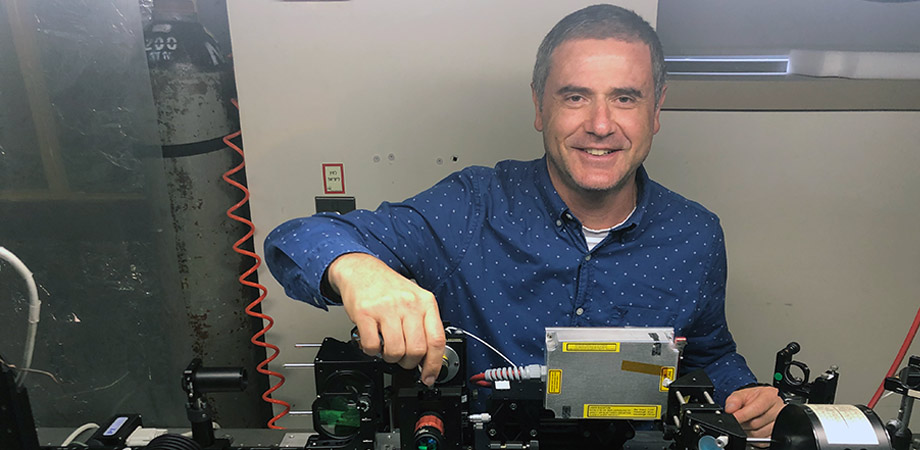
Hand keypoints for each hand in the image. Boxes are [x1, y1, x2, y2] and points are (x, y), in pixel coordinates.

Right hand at [327, 253, 445, 385]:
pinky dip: (372, 351)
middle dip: (408, 362)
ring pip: (395, 351)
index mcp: (425, 302)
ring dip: (390, 358)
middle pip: (416, 350)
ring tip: (387, 348)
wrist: (362, 270)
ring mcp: (387, 308)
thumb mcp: (415, 299)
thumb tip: (429, 358)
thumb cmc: (389, 287)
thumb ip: (423, 324)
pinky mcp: (365, 313)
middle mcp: (408, 304)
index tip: (428, 376)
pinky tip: (372, 340)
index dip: (434, 365)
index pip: (436, 340)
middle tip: (402, 358)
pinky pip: (372, 346)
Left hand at [724, 386, 784, 445]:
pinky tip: (750, 429)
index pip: (757, 408)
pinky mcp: (776, 434)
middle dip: (742, 423)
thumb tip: (730, 409)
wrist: (761, 403)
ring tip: (744, 423)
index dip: (743, 414)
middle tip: (737, 419)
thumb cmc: (753, 399)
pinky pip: (762, 441)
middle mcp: (778, 409)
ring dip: (746, 431)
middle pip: (756, 423)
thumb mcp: (742, 394)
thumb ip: (734, 400)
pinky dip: (753, 438)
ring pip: (758, 434)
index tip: (733, 417)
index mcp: (770, 396)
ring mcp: (779, 423)